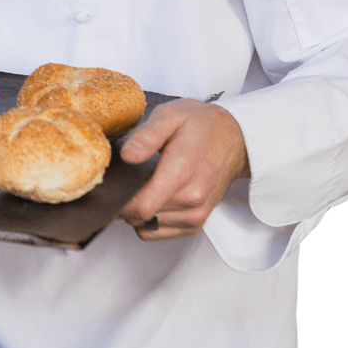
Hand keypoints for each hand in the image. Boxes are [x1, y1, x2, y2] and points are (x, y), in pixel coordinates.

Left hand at [118, 99, 249, 239]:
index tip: (113, 184)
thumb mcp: (171, 116)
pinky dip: (149, 219)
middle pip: (140, 216)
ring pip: (147, 226)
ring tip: (144, 184)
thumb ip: (147, 135)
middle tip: (126, 178)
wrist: (234, 138)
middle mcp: (192, 197)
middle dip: (125, 200)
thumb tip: (128, 156)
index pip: (142, 206)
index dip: (120, 198)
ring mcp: (196, 213)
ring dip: (137, 210)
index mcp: (182, 170)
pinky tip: (153, 196)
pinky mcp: (196, 223)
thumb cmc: (201, 125)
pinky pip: (158, 232)